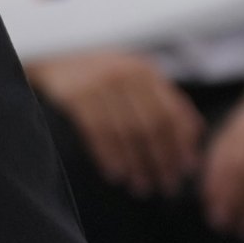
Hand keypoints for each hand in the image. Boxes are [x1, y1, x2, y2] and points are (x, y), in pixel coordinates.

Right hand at [31, 49, 206, 197]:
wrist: (49, 55)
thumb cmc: (97, 74)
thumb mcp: (132, 77)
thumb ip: (161, 99)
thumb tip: (194, 136)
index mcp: (145, 71)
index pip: (173, 113)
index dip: (181, 145)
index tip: (185, 171)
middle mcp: (125, 74)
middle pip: (152, 127)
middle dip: (161, 161)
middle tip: (165, 187)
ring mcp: (99, 83)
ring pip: (127, 134)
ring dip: (136, 165)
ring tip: (141, 187)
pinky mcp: (76, 94)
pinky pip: (98, 133)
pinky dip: (109, 157)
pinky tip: (116, 175)